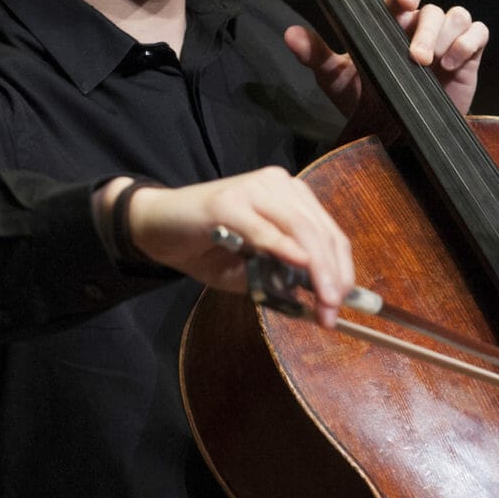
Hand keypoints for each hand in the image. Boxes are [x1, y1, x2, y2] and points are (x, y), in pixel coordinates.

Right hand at [96, 169, 352, 325]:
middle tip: (333, 311)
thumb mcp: (252, 271)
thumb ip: (282, 278)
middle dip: (332, 275)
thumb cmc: (205, 248)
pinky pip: (263, 227)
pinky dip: (282, 246)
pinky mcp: (228, 201)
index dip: (341, 271)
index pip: (330, 234)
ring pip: (299, 227)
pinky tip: (298, 264)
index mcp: (291, 198)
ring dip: (316, 267)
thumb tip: (314, 299)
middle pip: (319, 231)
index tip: (343, 305)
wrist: (155, 227)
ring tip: (323, 300)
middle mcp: (278, 186)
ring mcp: (254, 190)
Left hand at [283, 0, 488, 122]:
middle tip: (416, 58)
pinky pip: (478, 33)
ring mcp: (446, 40)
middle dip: (426, 30)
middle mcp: (421, 26)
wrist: (395, 136)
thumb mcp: (337, 79)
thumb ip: (316, 55)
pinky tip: (452, 63)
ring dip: (446, 37)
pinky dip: (468, 44)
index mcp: (393, 21)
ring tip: (433, 66)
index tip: (405, 2)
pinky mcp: (468, 57)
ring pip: (456, 16)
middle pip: (432, 9)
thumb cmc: (367, 101)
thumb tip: (289, 34)